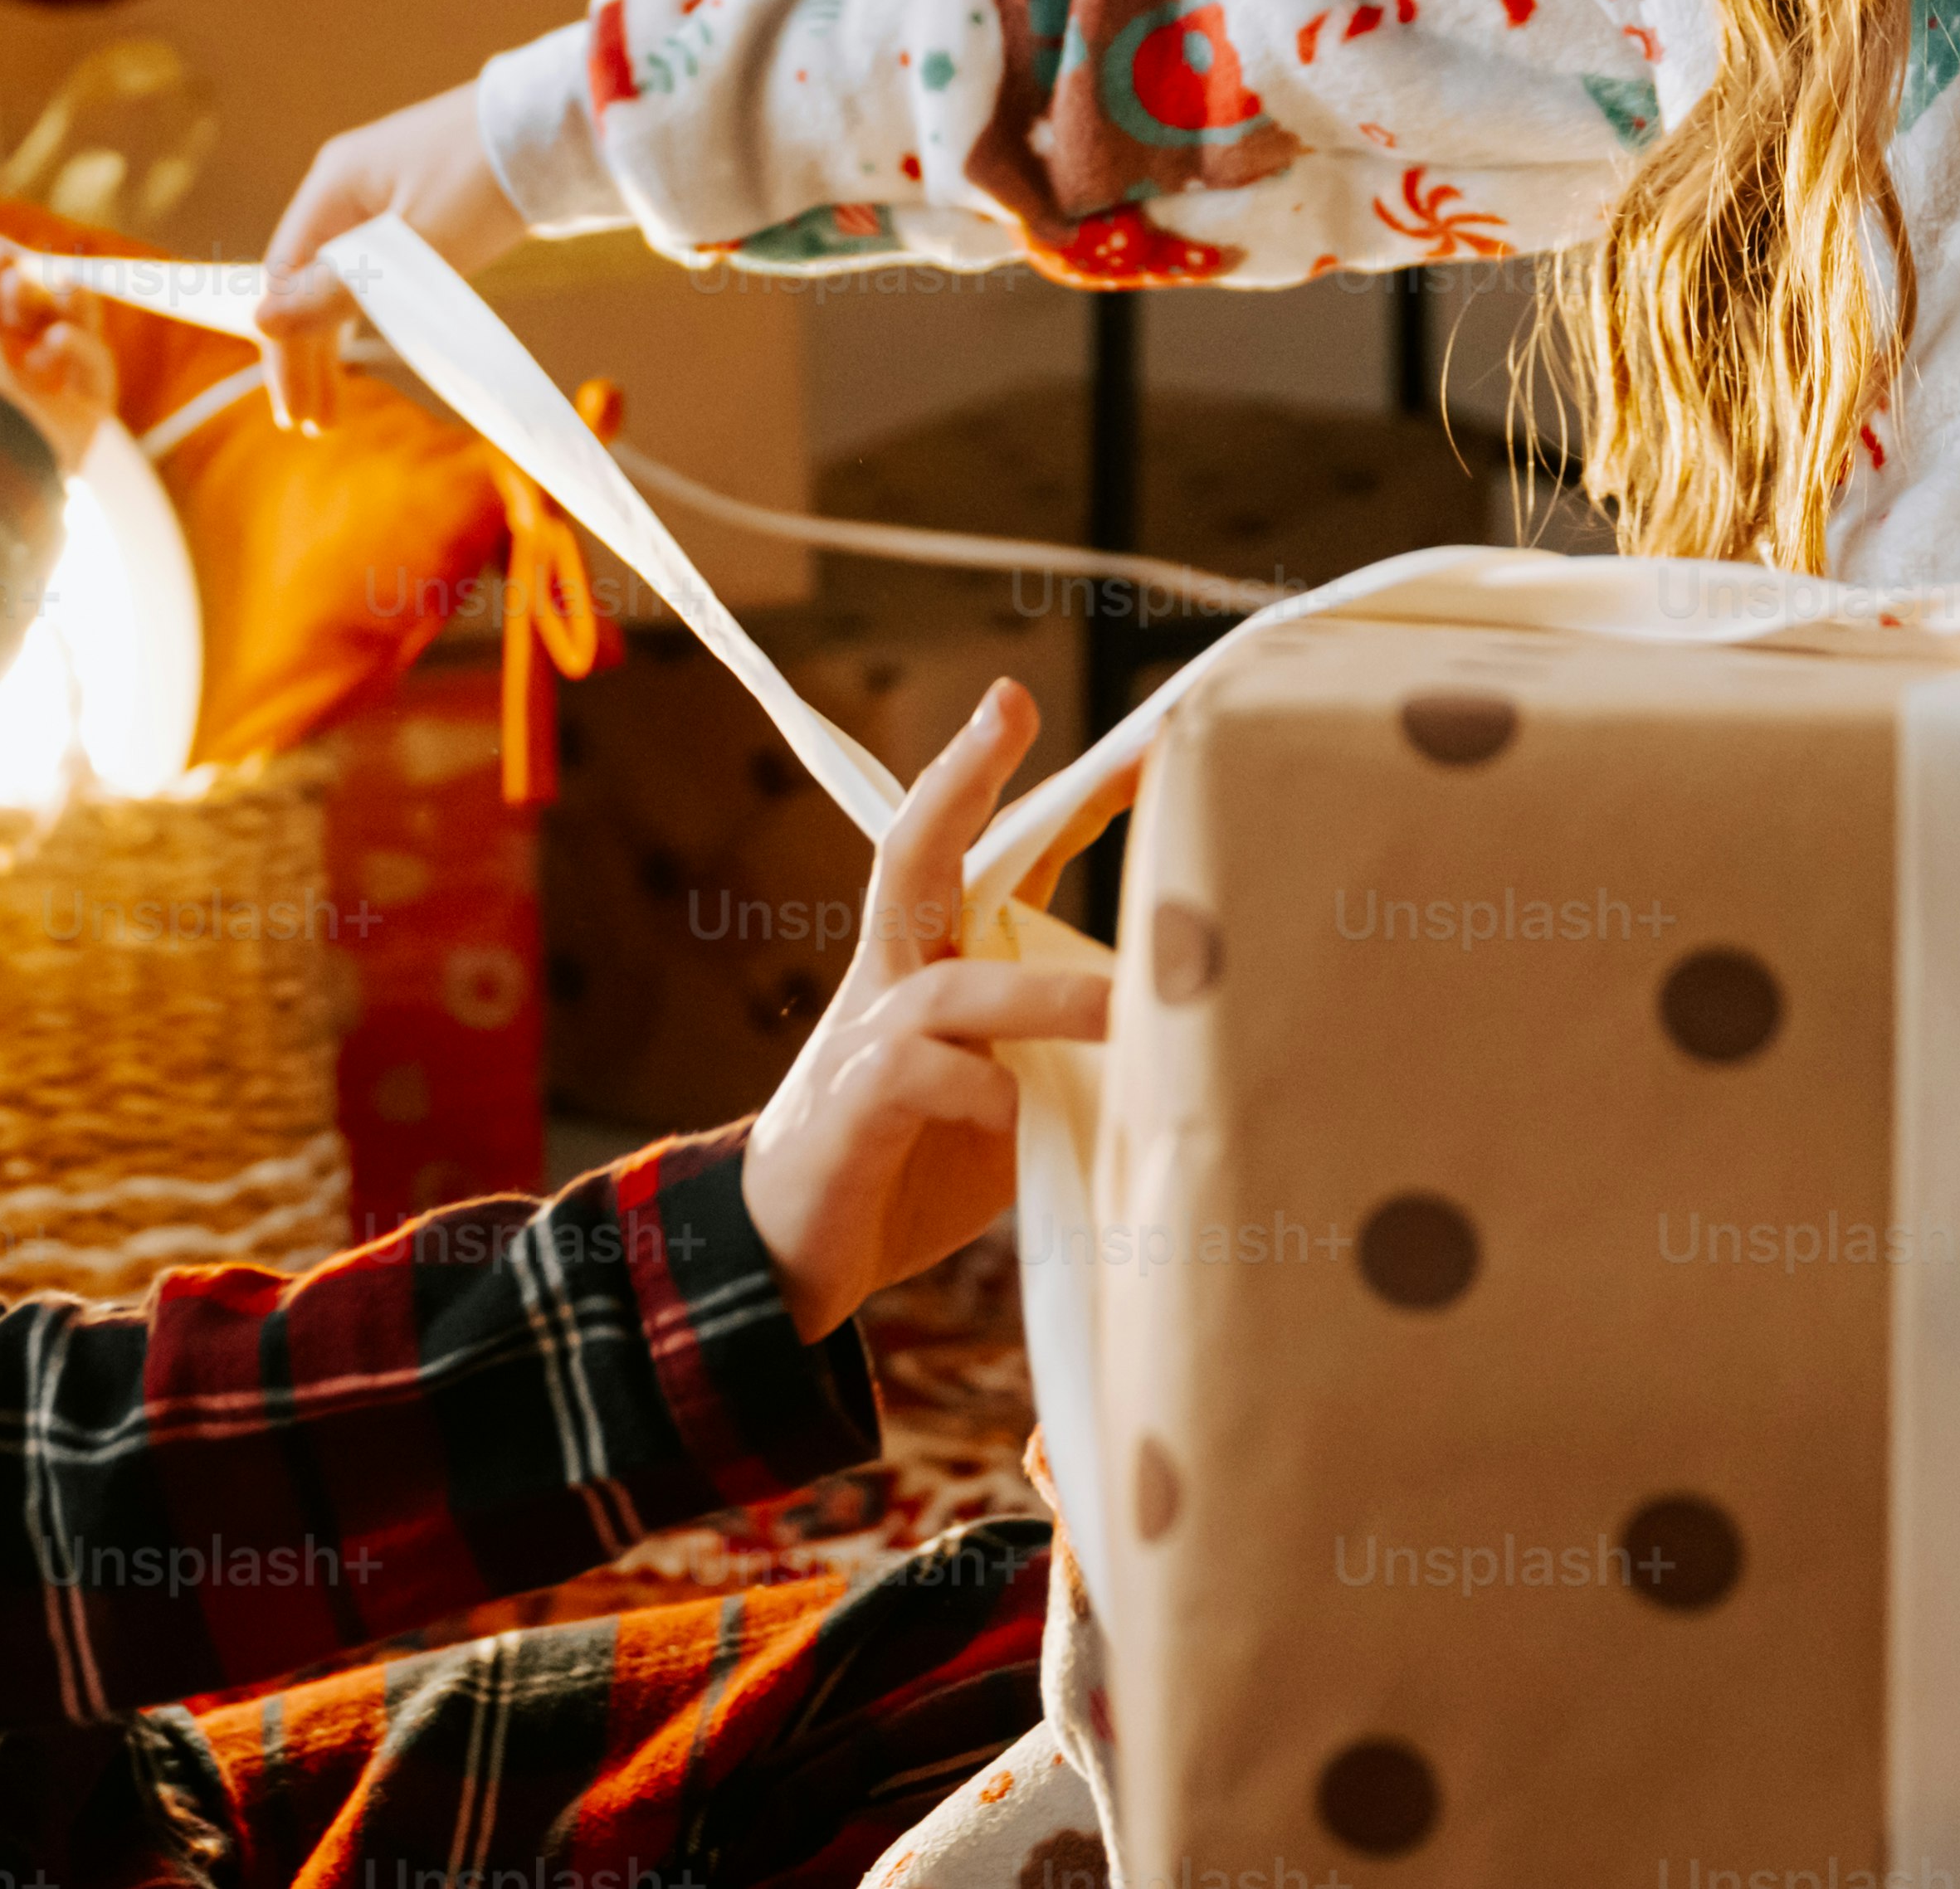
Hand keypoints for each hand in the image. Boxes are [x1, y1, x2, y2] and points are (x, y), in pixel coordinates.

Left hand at [0, 237, 122, 457]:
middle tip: (19, 280)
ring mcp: (40, 399)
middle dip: (36, 283)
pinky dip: (83, 346)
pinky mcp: (79, 423)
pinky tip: (55, 340)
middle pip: (39, 310)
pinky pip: (97, 373)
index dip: (2, 266)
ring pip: (78, 336)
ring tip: (63, 286)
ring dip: (73, 302)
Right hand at [248, 83, 523, 429]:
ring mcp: (379, 194)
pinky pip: (368, 268)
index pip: (282, 277)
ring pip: (336, 278)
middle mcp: (345, 187)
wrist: (556, 130)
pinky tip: (357, 349)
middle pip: (304, 281)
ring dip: (330, 339)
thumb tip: (261, 323)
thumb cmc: (485, 181)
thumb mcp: (415, 245)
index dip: (283, 348)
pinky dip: (360, 312)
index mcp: (333, 186)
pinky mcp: (413, 204)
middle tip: (312, 423)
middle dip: (304, 354)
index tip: (294, 410)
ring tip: (331, 405)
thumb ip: (339, 288)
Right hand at [739, 678, 1108, 1340]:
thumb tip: (1174, 1039)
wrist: (785, 1253)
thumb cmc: (908, 1163)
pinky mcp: (851, 1105)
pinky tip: (1018, 1115)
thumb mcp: (1002, 1094)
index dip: (1057, 795)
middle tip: (1008, 706)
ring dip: (1043, 992)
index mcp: (934, 962)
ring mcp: (865, 1038)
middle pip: (916, 852)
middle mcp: (893, 979)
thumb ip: (1061, 1055)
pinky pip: (921, 1075)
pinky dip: (981, 1089)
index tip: (1130, 735)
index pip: (993, 857)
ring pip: (953, 983)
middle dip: (960, 776)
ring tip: (1122, 1007)